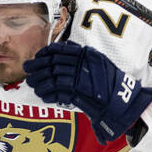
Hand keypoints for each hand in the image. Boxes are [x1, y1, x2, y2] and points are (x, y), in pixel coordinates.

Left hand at [24, 41, 151, 142]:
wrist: (123, 102)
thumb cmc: (111, 85)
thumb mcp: (98, 64)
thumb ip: (82, 58)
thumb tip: (61, 54)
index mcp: (88, 54)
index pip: (61, 49)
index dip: (46, 52)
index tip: (38, 56)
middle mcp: (84, 63)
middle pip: (53, 63)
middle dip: (38, 66)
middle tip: (28, 70)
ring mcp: (82, 77)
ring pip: (53, 77)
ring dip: (41, 82)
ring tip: (34, 86)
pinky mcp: (80, 92)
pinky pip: (58, 92)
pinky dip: (49, 94)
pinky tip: (44, 97)